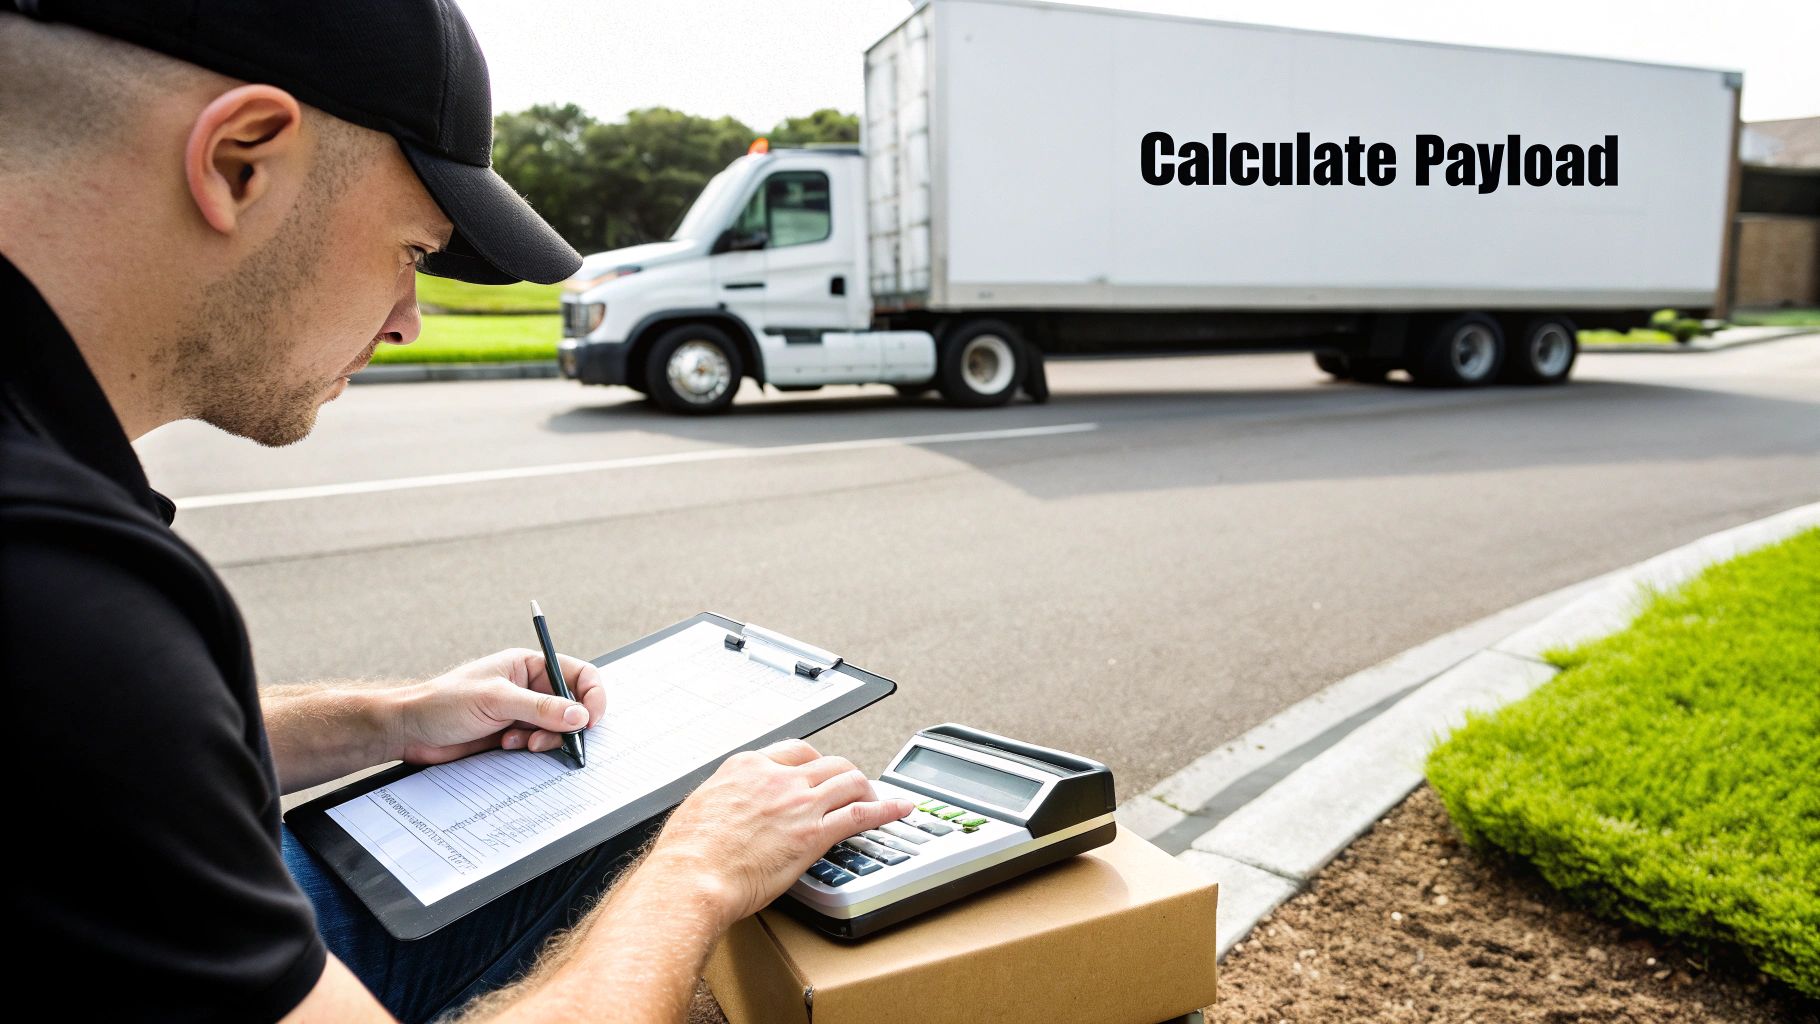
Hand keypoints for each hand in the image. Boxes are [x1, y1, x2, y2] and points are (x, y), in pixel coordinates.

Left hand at [388, 648, 604, 765]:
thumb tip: (579, 715)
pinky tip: (506, 745)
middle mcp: (530, 687)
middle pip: (572, 705)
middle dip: (566, 724)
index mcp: (528, 666)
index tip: (590, 720)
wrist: (411, 730)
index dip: (591, 696)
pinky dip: (530, 748)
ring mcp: (522, 713)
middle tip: (551, 738)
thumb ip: (540, 707)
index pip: (579, 674)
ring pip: (557, 729)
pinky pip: (539, 743)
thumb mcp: (496, 700)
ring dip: (544, 739)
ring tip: (519, 742)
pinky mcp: (513, 735)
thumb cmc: (444, 702)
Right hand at [643, 738, 915, 928]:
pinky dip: (887, 809)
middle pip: (828, 762)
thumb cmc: (687, 854)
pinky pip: (862, 814)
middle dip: (844, 773)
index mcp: (747, 767)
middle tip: (851, 786)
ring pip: (850, 780)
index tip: (820, 772)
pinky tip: (900, 810)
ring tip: (876, 797)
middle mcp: (778, 779)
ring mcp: (799, 804)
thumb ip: (725, 798)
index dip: (815, 763)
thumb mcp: (700, 806)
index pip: (796, 752)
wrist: (691, 878)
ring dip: (868, 787)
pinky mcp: (814, 835)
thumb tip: (728, 805)